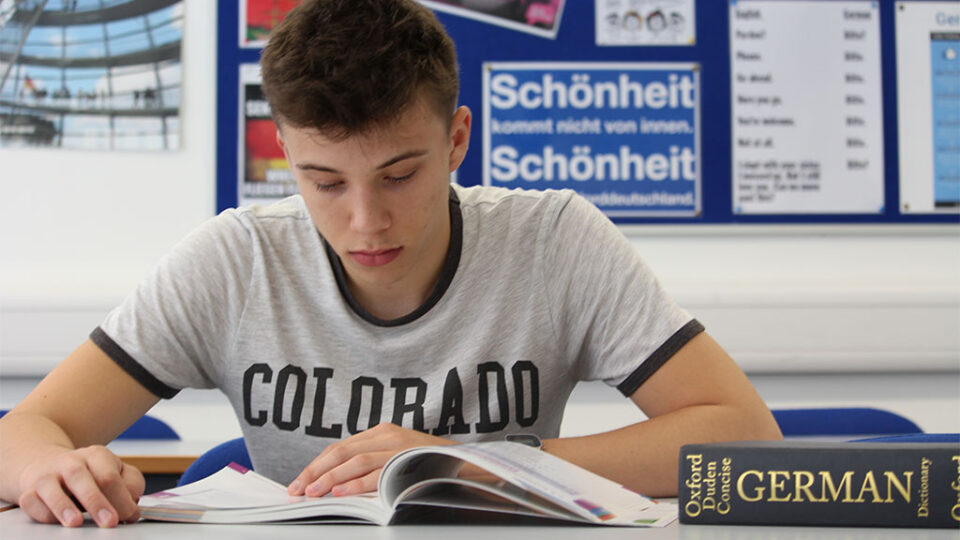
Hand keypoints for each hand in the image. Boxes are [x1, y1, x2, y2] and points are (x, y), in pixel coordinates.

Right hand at [17, 445, 144, 526]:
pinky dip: (42, 513)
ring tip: (76, 523)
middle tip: (110, 522)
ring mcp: (47, 476)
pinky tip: (55, 521)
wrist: (48, 465)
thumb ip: (131, 484)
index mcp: (97, 456)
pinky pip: (31, 501)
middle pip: (82, 479)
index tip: (130, 515)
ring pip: (52, 488)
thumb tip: (132, 504)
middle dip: (97, 502)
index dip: (121, 498)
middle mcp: (71, 462)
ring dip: (64, 507)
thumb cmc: (90, 474)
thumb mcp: (116, 472)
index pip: (110, 477)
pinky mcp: (29, 491)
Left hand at [288, 423, 454, 497]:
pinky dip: (356, 483)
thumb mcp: (396, 456)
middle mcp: (386, 435)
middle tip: (298, 489)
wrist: (464, 462)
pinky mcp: (406, 459)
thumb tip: (337, 482)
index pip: (340, 447)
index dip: (317, 464)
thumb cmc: (427, 464)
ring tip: (313, 492)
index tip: (300, 480)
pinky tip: (340, 492)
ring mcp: (396, 446)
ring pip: (354, 461)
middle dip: (315, 471)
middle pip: (341, 452)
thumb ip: (371, 462)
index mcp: (381, 432)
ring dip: (329, 478)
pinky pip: (376, 472)